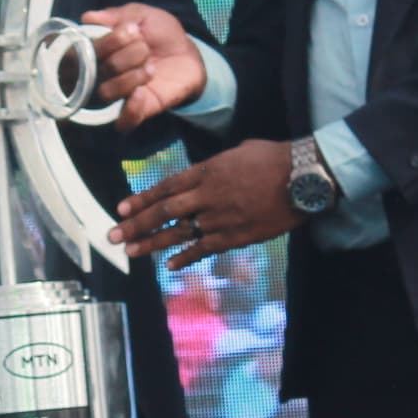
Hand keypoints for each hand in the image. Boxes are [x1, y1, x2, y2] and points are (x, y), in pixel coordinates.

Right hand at [80, 4, 205, 132]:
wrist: (189, 54)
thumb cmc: (162, 33)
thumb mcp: (143, 15)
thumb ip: (118, 15)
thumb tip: (88, 17)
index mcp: (102, 50)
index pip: (87, 50)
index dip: (109, 40)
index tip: (132, 30)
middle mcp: (104, 73)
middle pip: (100, 69)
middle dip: (127, 54)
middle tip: (146, 48)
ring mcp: (120, 94)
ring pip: (106, 93)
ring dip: (130, 77)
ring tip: (151, 68)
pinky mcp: (138, 111)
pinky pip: (123, 121)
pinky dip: (131, 107)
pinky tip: (143, 91)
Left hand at [108, 140, 301, 268]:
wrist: (304, 177)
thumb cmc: (275, 159)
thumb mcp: (238, 152)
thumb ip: (215, 166)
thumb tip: (204, 174)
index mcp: (208, 171)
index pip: (166, 187)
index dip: (142, 199)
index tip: (122, 209)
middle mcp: (208, 195)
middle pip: (164, 211)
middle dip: (136, 224)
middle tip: (113, 236)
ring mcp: (221, 217)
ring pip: (179, 233)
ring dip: (152, 243)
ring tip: (131, 252)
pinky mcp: (237, 235)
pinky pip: (206, 248)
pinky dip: (186, 257)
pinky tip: (170, 266)